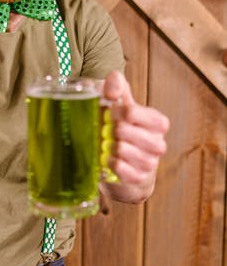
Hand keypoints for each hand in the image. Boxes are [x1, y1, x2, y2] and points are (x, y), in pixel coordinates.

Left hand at [101, 70, 169, 202]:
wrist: (120, 168)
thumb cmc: (120, 131)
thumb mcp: (119, 105)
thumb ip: (116, 86)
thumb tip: (112, 91)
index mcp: (158, 122)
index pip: (131, 111)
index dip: (115, 112)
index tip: (110, 114)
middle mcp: (158, 143)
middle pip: (122, 129)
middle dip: (108, 130)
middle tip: (107, 132)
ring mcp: (150, 163)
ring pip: (121, 149)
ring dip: (108, 147)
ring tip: (108, 146)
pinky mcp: (140, 180)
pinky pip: (121, 169)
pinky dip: (110, 164)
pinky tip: (108, 160)